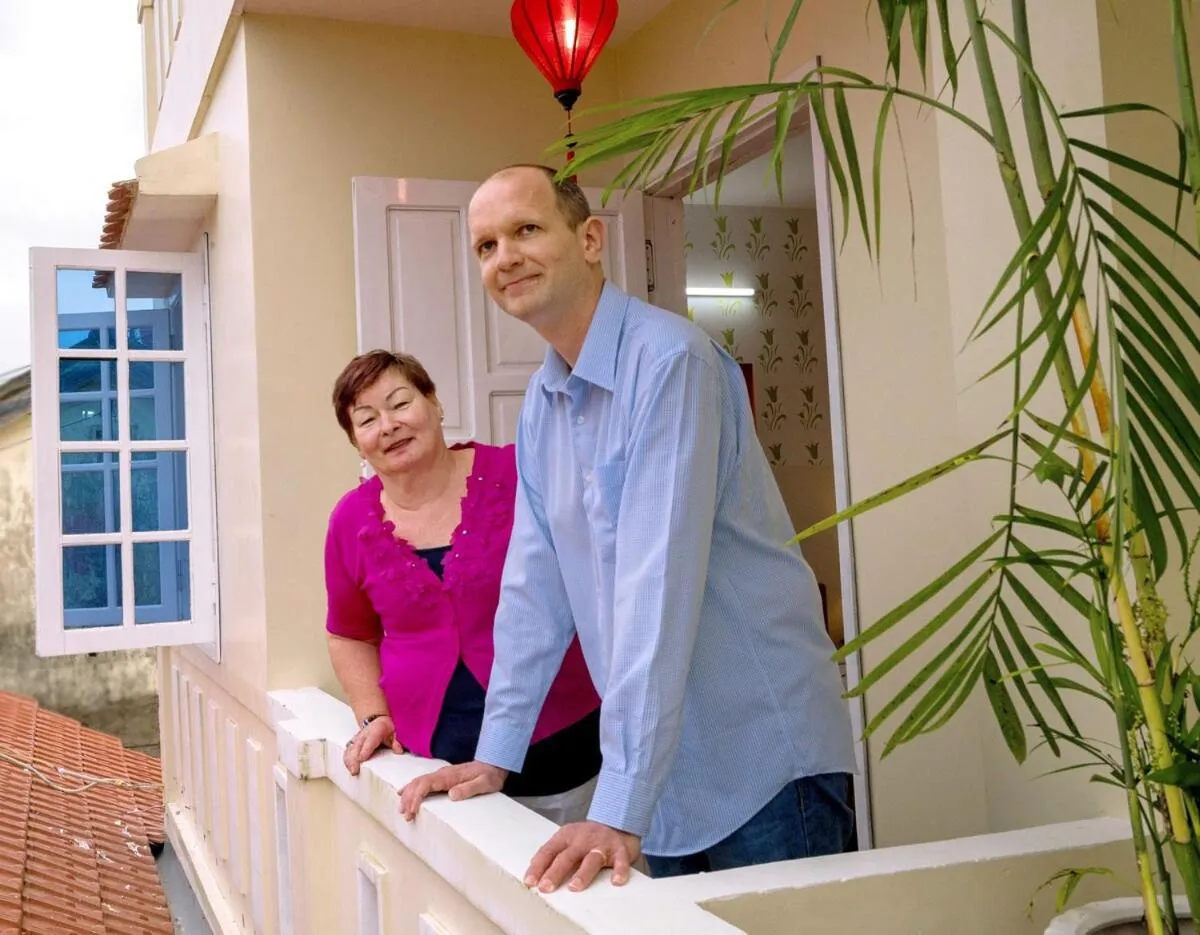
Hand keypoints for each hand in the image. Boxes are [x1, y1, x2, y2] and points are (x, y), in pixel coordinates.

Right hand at [343, 715, 402, 775]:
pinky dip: (347, 760)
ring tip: (352, 771)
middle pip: (357, 746)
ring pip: (350, 749)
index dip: (365, 749)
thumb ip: (397, 741)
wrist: (378, 723)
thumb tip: (398, 749)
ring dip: (349, 761)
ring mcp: (357, 739)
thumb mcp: (395, 732)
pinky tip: (349, 768)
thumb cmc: (387, 729)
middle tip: (355, 770)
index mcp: (376, 730)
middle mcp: (364, 734)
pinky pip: (347, 752)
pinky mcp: (353, 745)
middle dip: (354, 758)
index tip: (361, 758)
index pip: (369, 740)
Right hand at [398, 760, 507, 820]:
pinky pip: (423, 782)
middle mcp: (442, 773)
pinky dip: (412, 789)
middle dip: (409, 798)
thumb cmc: (490, 774)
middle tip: (404, 815)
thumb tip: (452, 794)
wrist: (495, 763)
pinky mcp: (443, 778)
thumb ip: (469, 788)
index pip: (426, 784)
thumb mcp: (484, 783)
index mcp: (449, 775)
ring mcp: (442, 774)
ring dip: (408, 794)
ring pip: (418, 782)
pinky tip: (405, 794)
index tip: (413, 810)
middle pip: (418, 783)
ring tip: (402, 809)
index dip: (416, 797)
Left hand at [524, 821, 640, 892]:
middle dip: (555, 872)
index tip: (530, 881)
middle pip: (567, 857)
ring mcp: (602, 844)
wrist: (617, 823)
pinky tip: (616, 881)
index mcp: (566, 836)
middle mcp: (583, 839)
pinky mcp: (620, 850)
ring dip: (582, 874)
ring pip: (591, 860)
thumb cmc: (587, 838)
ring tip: (574, 887)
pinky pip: (620, 861)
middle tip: (546, 887)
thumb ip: (554, 852)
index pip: (548, 851)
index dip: (538, 866)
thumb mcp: (568, 839)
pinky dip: (619, 871)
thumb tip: (533, 871)